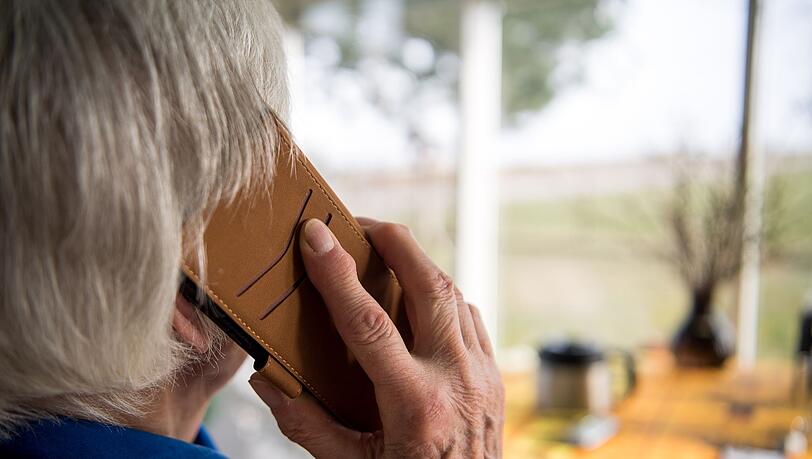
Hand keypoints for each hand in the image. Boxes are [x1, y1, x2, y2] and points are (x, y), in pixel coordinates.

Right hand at [249, 219, 503, 457]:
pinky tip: (420, 293)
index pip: (369, 323)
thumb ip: (307, 425)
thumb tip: (268, 381)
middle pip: (430, 287)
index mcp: (415, 405)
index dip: (337, 274)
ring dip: (419, 265)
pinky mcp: (494, 374)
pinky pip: (470, 316)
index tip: (314, 234)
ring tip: (386, 250)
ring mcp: (483, 374)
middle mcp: (456, 379)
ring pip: (455, 295)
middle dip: (395, 243)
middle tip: (360, 224)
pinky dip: (443, 294)